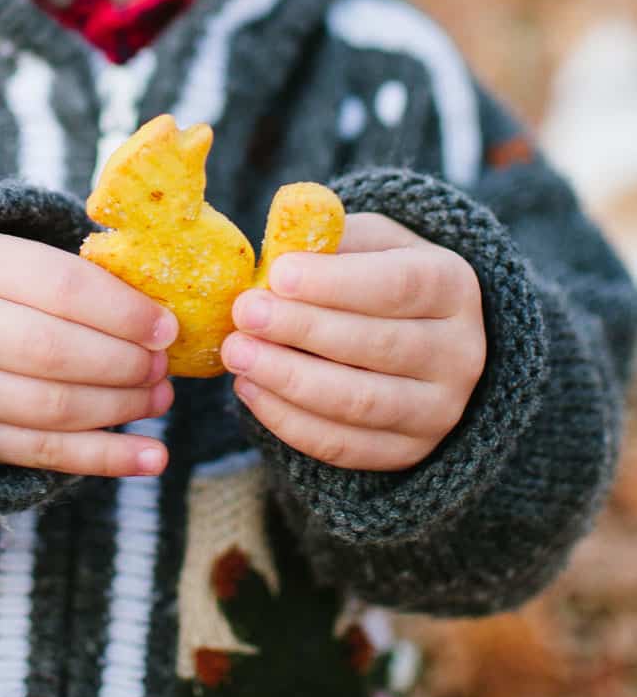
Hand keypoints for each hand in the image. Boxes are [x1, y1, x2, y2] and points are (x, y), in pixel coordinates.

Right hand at [0, 232, 177, 476]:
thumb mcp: (18, 261)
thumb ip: (79, 282)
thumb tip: (160, 323)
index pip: (63, 287)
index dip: (124, 312)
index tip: (166, 328)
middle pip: (55, 352)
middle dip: (124, 364)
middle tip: (161, 366)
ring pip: (52, 407)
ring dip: (120, 407)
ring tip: (159, 399)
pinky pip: (42, 453)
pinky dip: (106, 458)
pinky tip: (152, 458)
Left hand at [221, 213, 485, 470]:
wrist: (417, 339)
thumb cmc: (377, 278)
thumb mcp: (366, 244)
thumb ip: (328, 244)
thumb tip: (275, 258)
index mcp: (452, 286)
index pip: (398, 286)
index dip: (335, 283)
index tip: (279, 274)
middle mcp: (458, 353)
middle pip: (377, 346)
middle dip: (301, 329)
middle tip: (244, 313)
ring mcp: (438, 410)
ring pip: (358, 402)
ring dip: (288, 379)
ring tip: (238, 353)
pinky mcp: (407, 452)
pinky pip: (342, 445)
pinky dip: (288, 420)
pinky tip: (249, 388)